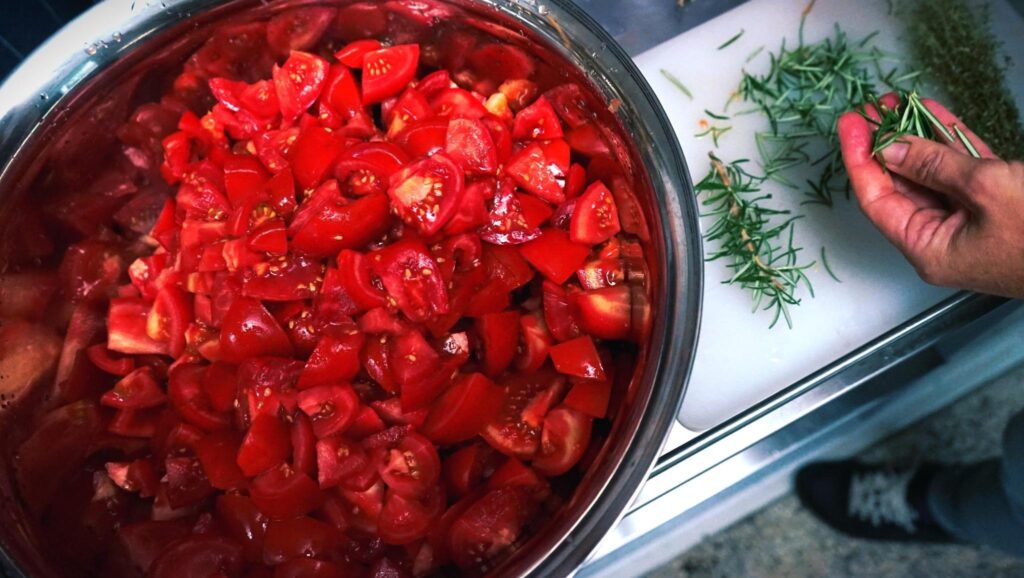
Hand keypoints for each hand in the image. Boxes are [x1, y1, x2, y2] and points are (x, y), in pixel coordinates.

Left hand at [838, 95, 1023, 297]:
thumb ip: (935, 166)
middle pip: (900, 186)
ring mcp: (969, 226)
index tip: (850, 123)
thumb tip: (893, 149)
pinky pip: (963, 173)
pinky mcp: (996, 210)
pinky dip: (951, 144)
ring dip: (916, 139)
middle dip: (885, 143)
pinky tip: (933, 115)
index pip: (877, 199)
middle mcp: (941, 241)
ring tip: (896, 104)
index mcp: (928, 250)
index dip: (859, 158)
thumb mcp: (986, 189)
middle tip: (872, 108)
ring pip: (932, 175)